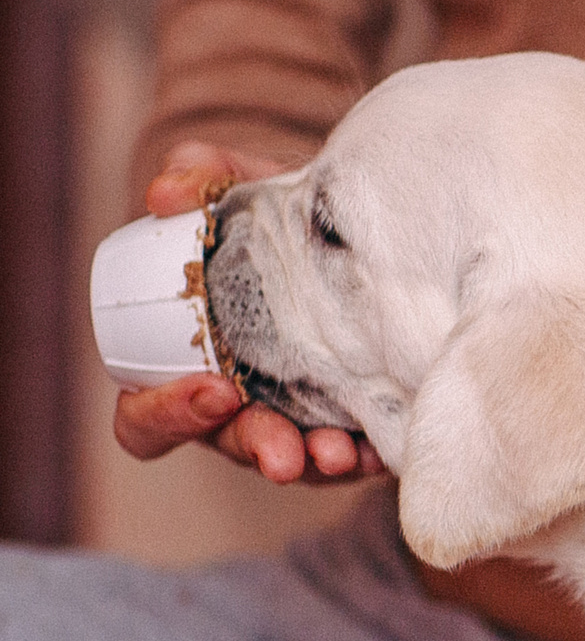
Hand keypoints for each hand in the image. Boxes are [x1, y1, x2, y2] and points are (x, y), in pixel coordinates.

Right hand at [113, 142, 382, 484]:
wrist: (358, 233)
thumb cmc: (278, 223)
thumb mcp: (243, 193)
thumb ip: (201, 179)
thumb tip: (168, 193)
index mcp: (188, 366)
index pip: (146, 419)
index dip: (165, 415)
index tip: (212, 391)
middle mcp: (236, 406)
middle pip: (229, 445)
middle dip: (257, 447)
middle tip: (283, 450)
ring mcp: (294, 422)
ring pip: (294, 460)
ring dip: (314, 461)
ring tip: (342, 452)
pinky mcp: (351, 427)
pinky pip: (355, 455)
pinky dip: (367, 454)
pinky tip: (381, 448)